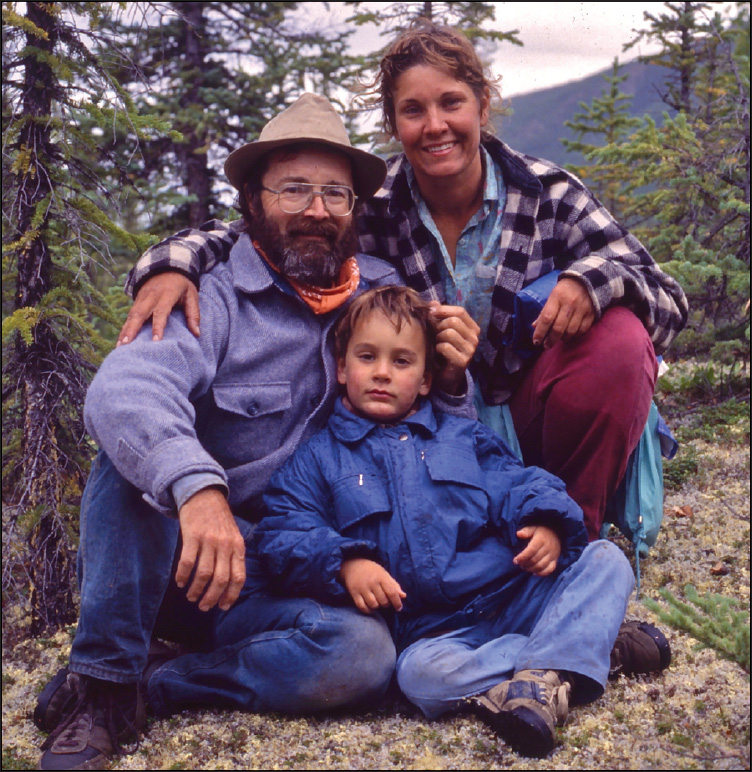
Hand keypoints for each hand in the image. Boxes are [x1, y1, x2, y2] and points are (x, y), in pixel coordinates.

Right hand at [117, 273, 199, 345]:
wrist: (167, 266)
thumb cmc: (182, 285)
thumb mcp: (192, 296)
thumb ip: (193, 314)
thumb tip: (197, 334)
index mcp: (167, 294)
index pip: (161, 312)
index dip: (158, 326)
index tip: (155, 341)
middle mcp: (151, 296)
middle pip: (140, 314)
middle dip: (132, 330)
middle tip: (127, 345)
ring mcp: (142, 298)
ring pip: (131, 315)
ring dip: (125, 331)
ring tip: (120, 347)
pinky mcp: (136, 301)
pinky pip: (129, 315)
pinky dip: (124, 328)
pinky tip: (121, 341)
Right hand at [177, 488, 245, 610]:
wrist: (203, 494)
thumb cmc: (218, 519)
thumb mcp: (233, 536)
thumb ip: (233, 556)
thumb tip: (230, 584)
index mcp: (238, 546)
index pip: (239, 577)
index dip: (231, 595)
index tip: (222, 607)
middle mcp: (225, 544)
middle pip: (221, 579)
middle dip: (212, 598)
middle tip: (203, 607)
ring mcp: (209, 540)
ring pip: (204, 574)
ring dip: (196, 590)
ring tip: (191, 596)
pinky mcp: (193, 535)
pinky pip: (187, 562)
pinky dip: (183, 576)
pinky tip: (180, 582)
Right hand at [340, 558, 405, 613]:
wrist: (352, 564)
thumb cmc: (371, 570)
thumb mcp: (384, 574)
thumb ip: (394, 585)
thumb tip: (403, 596)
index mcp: (381, 577)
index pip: (392, 592)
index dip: (397, 602)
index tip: (399, 608)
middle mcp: (372, 582)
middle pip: (383, 601)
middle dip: (386, 604)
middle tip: (385, 601)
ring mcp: (362, 588)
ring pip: (373, 605)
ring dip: (377, 607)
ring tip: (377, 603)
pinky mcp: (354, 592)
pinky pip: (362, 606)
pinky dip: (367, 610)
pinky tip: (369, 607)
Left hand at [429, 302, 479, 394]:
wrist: (446, 376)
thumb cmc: (444, 351)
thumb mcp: (442, 330)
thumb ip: (439, 316)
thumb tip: (432, 303)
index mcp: (472, 328)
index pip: (460, 311)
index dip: (444, 309)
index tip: (430, 311)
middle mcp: (475, 338)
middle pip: (453, 321)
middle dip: (439, 325)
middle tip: (433, 333)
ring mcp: (470, 350)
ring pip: (448, 333)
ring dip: (437, 337)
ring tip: (436, 344)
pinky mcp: (463, 361)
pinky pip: (445, 347)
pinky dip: (437, 348)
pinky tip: (437, 353)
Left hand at [513, 525, 560, 576]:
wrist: (558, 532)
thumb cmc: (542, 530)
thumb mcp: (533, 527)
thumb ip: (526, 531)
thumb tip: (518, 534)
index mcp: (541, 539)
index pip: (531, 550)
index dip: (522, 557)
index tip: (515, 561)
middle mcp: (548, 548)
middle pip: (535, 560)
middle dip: (525, 564)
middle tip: (519, 564)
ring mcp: (553, 555)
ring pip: (541, 566)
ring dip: (531, 569)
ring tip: (524, 567)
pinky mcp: (556, 560)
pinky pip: (550, 569)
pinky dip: (542, 573)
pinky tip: (534, 573)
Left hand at [532, 278, 594, 348]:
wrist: (586, 280)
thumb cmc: (564, 291)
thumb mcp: (552, 297)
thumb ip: (544, 312)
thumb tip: (534, 326)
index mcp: (557, 297)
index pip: (547, 318)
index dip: (540, 332)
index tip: (536, 341)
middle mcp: (569, 303)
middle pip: (558, 327)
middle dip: (551, 340)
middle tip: (546, 345)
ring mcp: (582, 309)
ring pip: (571, 331)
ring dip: (562, 339)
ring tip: (557, 339)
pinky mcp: (591, 313)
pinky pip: (582, 330)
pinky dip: (574, 336)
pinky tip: (569, 336)